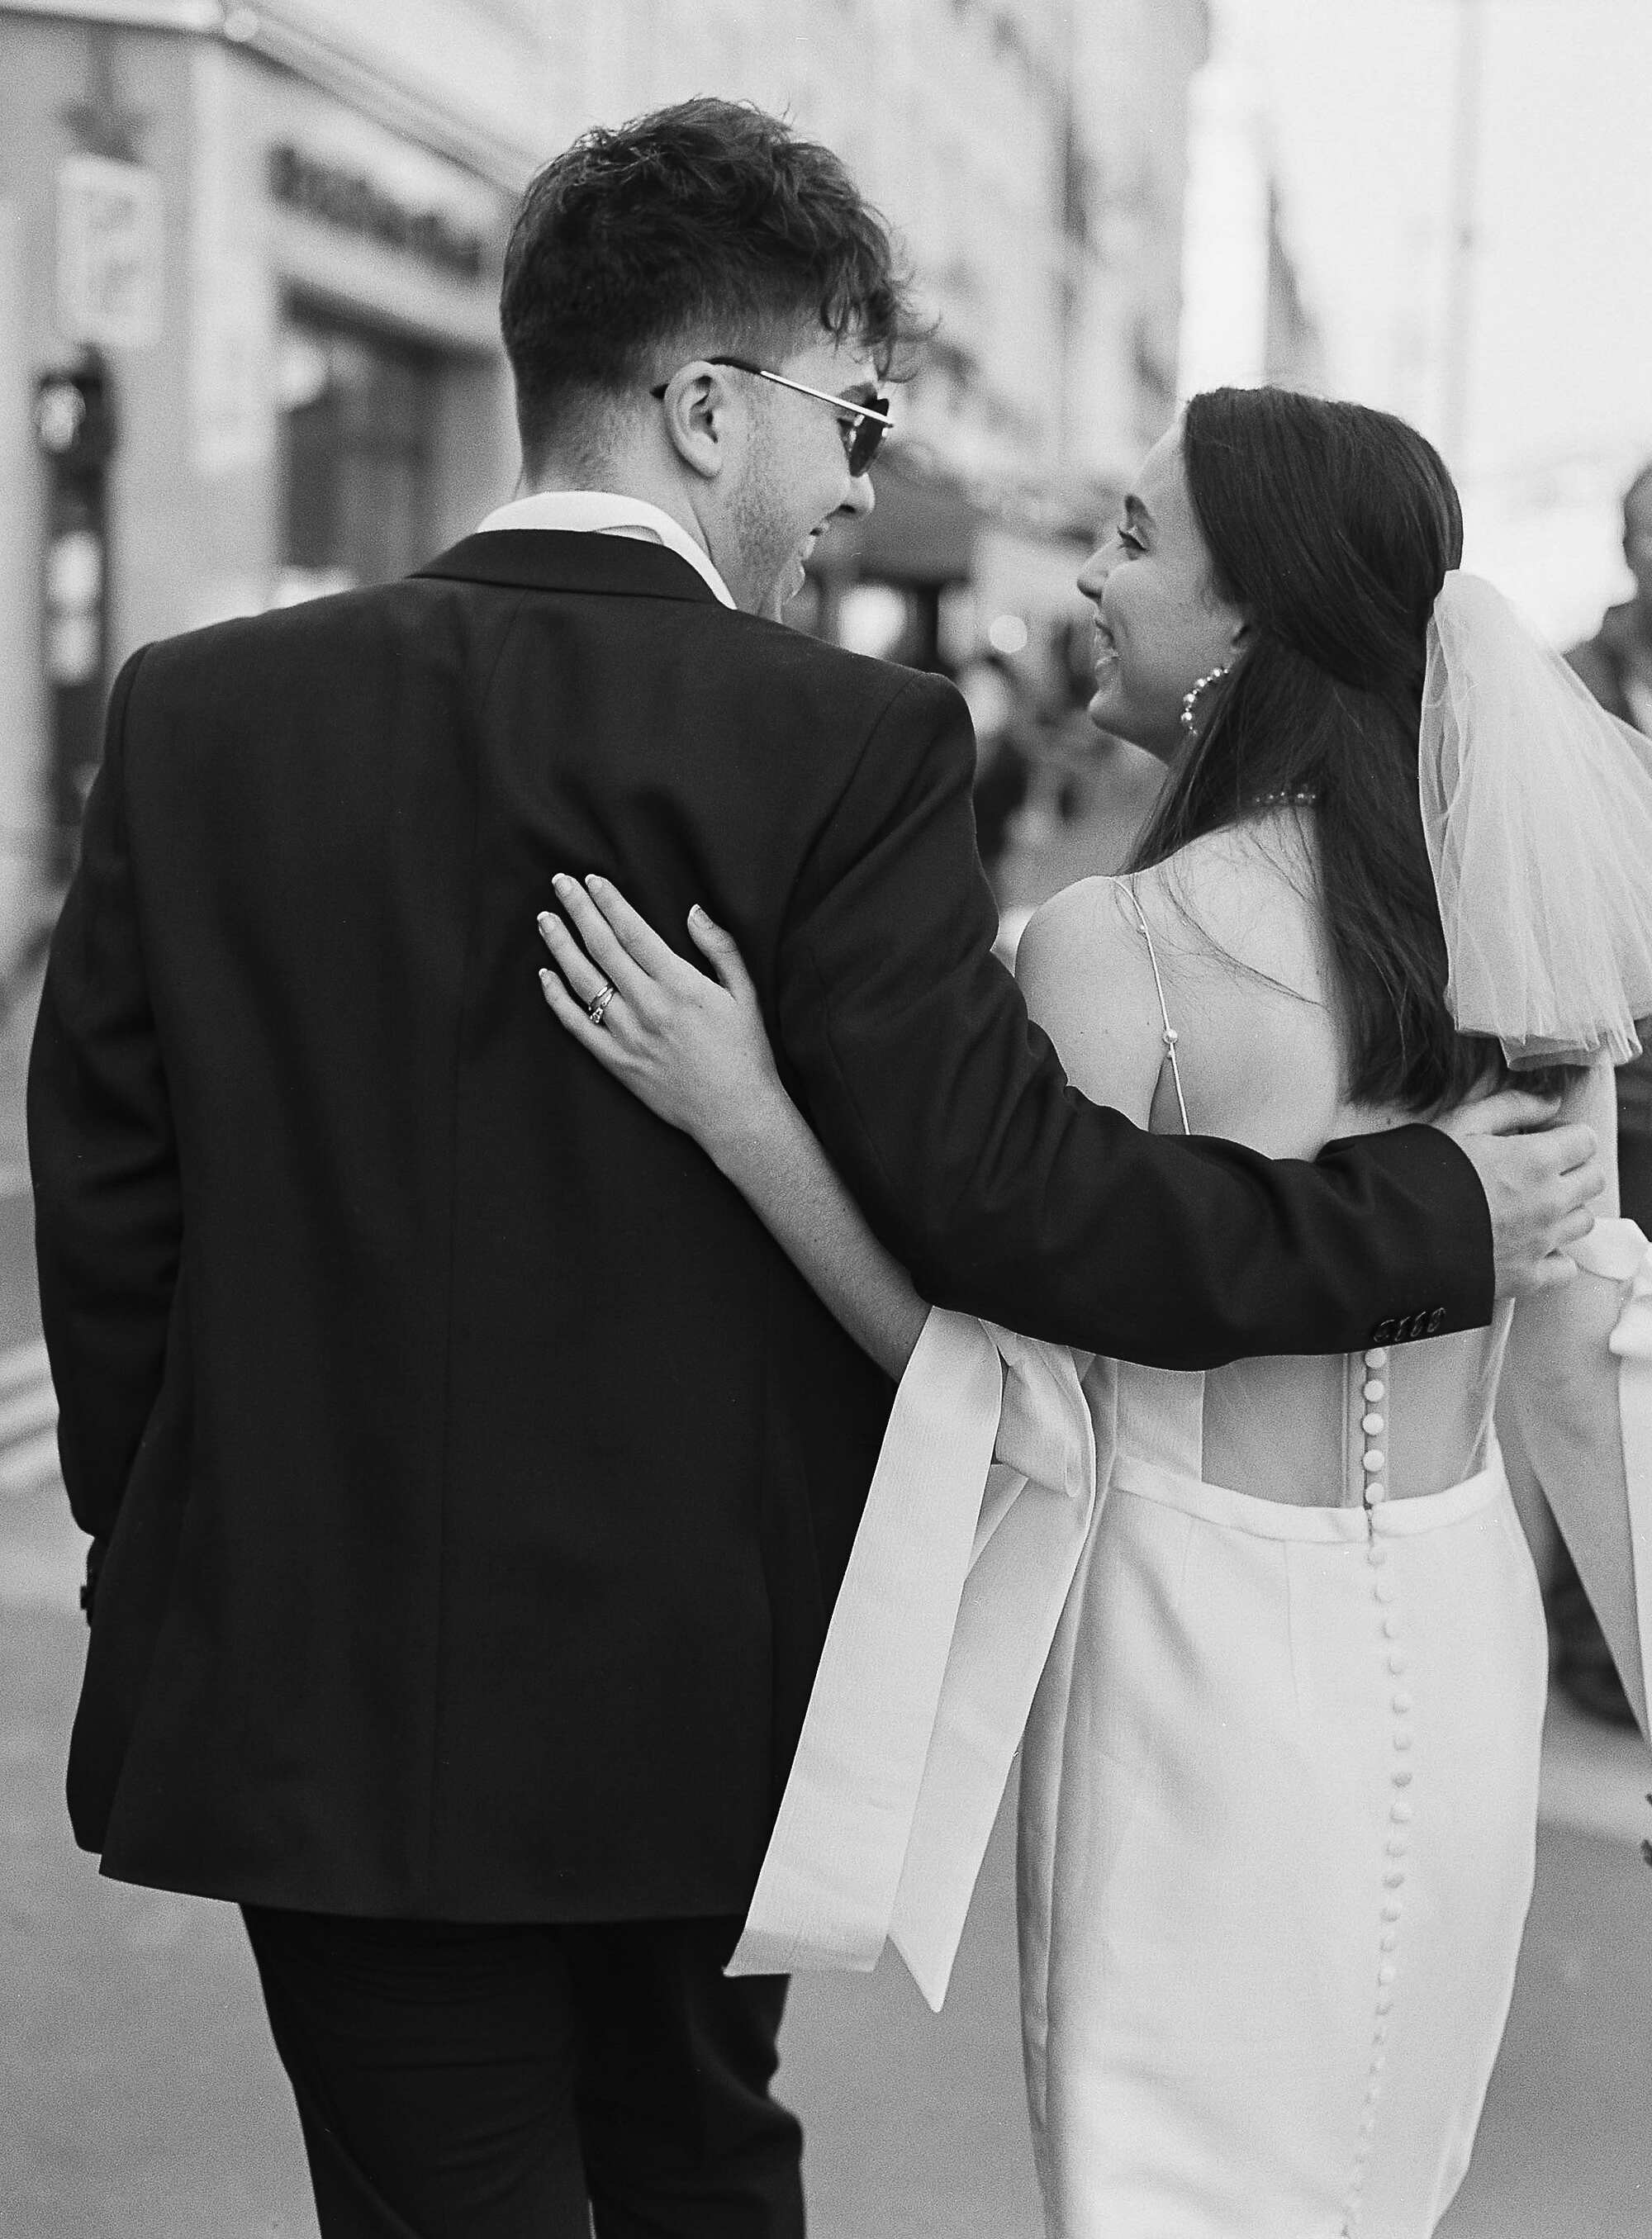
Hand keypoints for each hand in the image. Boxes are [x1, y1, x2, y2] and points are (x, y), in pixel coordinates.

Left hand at [537, 876, 785, 1162]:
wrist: (736, 1115)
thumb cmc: (746, 1053)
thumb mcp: (744, 993)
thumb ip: (719, 947)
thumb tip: (694, 910)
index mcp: (680, 984)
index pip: (633, 932)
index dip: (610, 903)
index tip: (592, 880)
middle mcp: (648, 1006)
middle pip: (602, 947)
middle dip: (578, 910)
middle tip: (560, 883)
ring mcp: (627, 1035)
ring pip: (583, 981)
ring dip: (561, 946)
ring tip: (546, 919)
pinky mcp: (616, 1062)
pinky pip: (576, 1025)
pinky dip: (557, 998)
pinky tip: (545, 975)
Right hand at [1436, 1087, 1604, 1297]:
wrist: (1392, 1234)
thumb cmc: (1419, 1173)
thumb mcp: (1460, 1124)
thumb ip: (1511, 1106)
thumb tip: (1551, 1102)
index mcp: (1535, 1160)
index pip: (1585, 1140)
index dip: (1566, 1135)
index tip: (1544, 1138)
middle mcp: (1548, 1203)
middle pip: (1593, 1180)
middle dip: (1573, 1169)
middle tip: (1539, 1170)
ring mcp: (1541, 1243)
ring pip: (1583, 1222)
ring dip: (1565, 1210)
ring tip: (1529, 1207)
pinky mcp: (1526, 1278)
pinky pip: (1564, 1268)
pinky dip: (1554, 1256)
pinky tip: (1529, 1245)